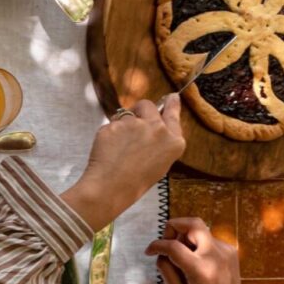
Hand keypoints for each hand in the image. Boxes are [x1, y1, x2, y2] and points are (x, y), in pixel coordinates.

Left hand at [61, 96, 185, 229]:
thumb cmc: (137, 180)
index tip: (171, 96)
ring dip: (123, 123)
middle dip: (139, 110)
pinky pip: (112, 123)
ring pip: (127, 113)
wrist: (112, 186)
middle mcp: (158, 129)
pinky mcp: (116, 124)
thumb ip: (160, 140)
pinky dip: (109, 133)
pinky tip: (109, 148)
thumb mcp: (160, 161)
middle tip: (132, 122)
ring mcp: (136, 125)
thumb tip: (153, 123)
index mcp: (174, 141)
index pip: (173, 114)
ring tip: (119, 145)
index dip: (171, 104)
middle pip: (147, 105)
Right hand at [146, 218, 270, 283]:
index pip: (173, 247)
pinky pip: (207, 238)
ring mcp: (225, 251)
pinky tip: (196, 259)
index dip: (157, 245)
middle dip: (174, 226)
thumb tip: (161, 252)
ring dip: (185, 236)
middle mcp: (215, 256)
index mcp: (201, 270)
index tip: (149, 251)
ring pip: (199, 229)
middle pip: (193, 223)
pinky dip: (196, 244)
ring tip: (183, 254)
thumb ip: (165, 269)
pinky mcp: (230, 250)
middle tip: (168, 239)